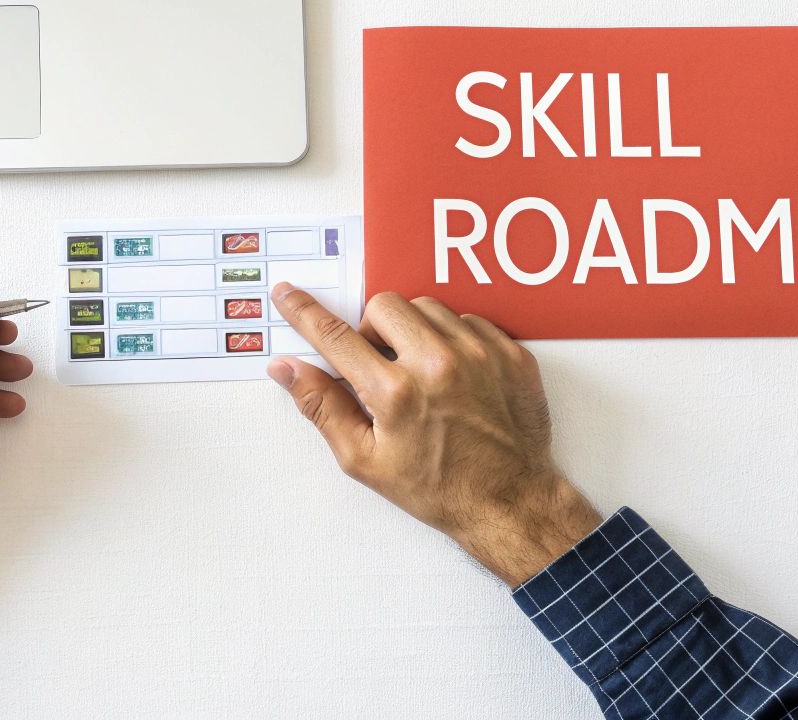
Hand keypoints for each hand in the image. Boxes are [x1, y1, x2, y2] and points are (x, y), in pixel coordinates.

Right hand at [267, 283, 601, 585]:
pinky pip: (469, 319)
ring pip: (427, 306)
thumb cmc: (437, 487)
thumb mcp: (365, 460)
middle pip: (384, 305)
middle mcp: (438, 364)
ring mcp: (480, 354)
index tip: (288, 294)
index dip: (304, 312)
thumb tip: (287, 369)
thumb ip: (322, 407)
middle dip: (373, 328)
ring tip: (421, 371)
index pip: (336, 336)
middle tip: (380, 364)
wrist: (509, 502)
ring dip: (414, 330)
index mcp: (396, 393)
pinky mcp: (510, 353)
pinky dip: (454, 339)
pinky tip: (454, 374)